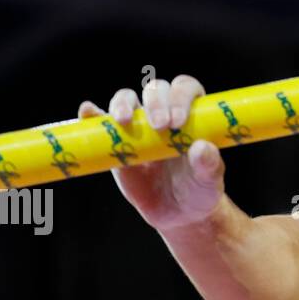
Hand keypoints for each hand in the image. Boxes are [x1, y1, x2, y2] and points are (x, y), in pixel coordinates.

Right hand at [78, 74, 225, 231]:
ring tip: (124, 120)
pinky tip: (88, 113)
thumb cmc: (199, 189)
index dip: (181, 97)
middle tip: (161, 126)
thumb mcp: (209, 181)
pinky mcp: (116, 142)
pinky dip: (92, 114)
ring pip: (127, 98)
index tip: (178, 121)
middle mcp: (164, 112)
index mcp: (192, 114)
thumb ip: (210, 165)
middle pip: (156, 88)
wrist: (176, 211)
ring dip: (123, 103)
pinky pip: (101, 123)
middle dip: (156, 101)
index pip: (186, 88)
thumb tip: (202, 147)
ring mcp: (138, 125)